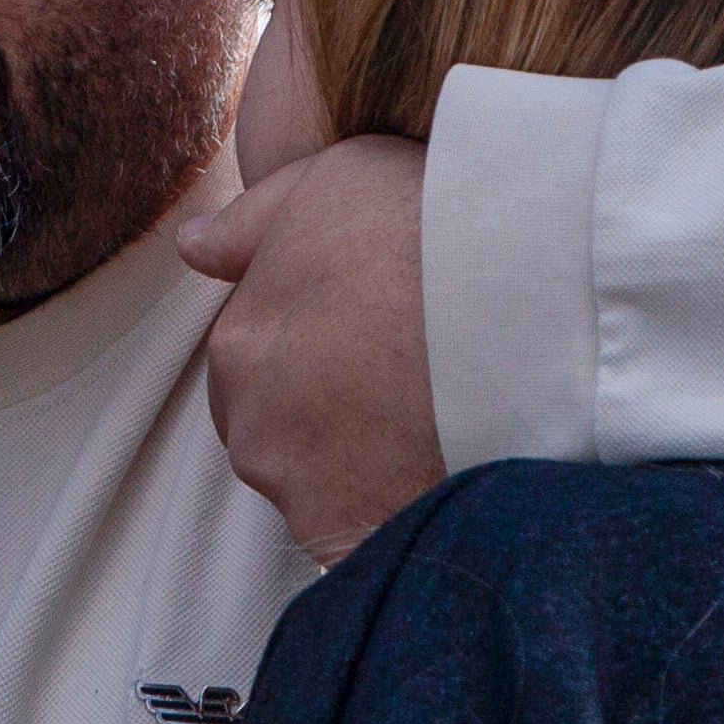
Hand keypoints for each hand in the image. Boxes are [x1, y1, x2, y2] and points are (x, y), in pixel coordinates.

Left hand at [180, 135, 446, 562]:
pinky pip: (361, 531)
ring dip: (356, 459)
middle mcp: (250, 421)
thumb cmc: (434, 234)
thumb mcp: (338, 181)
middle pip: (279, 417)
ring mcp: (300, 491)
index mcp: (239, 338)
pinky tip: (446, 475)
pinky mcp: (353, 542)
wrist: (530, 324)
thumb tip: (193, 245)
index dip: (325, 327)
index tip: (384, 317)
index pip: (260, 344)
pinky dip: (392, 510)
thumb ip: (253, 222)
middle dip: (325, 402)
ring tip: (439, 421)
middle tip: (410, 372)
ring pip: (316, 478)